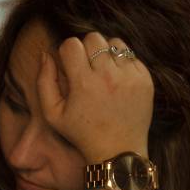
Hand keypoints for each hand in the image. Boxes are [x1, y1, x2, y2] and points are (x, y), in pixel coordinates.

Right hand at [37, 32, 153, 162]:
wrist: (118, 151)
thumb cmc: (82, 133)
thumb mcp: (53, 114)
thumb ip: (44, 81)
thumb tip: (46, 54)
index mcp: (84, 83)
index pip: (72, 44)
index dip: (67, 52)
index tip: (70, 66)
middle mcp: (109, 76)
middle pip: (93, 38)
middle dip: (86, 49)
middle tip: (86, 68)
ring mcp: (130, 77)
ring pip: (114, 43)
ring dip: (106, 52)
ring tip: (103, 71)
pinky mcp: (145, 80)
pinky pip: (131, 56)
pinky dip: (122, 63)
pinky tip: (117, 80)